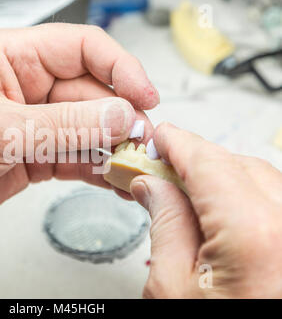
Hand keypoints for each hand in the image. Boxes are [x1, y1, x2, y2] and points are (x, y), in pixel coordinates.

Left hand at [0, 23, 158, 261]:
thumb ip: (62, 125)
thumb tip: (117, 117)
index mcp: (16, 58)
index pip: (84, 49)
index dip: (121, 69)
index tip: (145, 96)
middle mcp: (30, 87)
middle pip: (94, 93)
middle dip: (120, 117)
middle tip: (141, 141)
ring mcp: (36, 124)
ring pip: (89, 128)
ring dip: (113, 145)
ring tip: (133, 163)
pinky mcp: (37, 155)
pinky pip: (77, 156)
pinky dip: (97, 168)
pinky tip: (113, 177)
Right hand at [130, 122, 281, 297]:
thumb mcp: (170, 285)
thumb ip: (165, 224)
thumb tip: (153, 186)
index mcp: (257, 237)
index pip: (210, 165)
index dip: (180, 144)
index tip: (162, 137)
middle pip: (242, 167)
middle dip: (201, 162)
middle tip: (164, 168)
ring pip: (264, 183)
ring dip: (225, 180)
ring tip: (188, 194)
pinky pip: (276, 205)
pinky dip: (246, 199)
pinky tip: (220, 213)